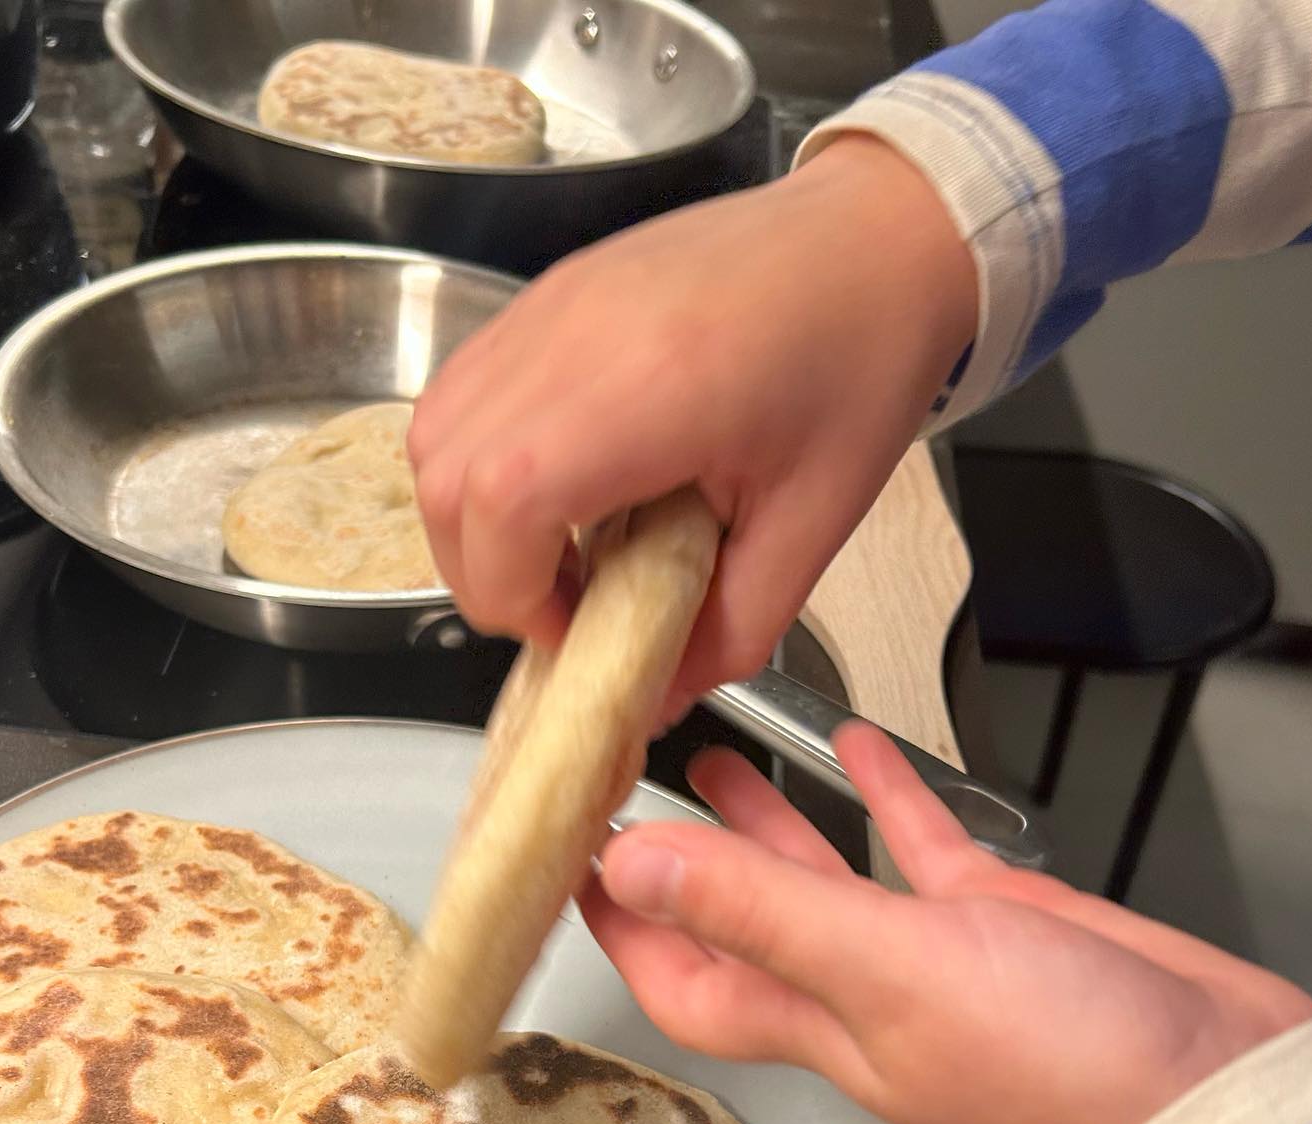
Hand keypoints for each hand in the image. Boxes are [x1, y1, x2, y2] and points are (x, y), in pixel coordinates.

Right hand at [408, 136, 975, 696]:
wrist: (876, 237)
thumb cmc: (859, 365)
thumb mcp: (812, 527)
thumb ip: (730, 631)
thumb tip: (658, 700)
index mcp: (646, 392)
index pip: (499, 506)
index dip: (515, 595)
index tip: (575, 629)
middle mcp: (573, 337)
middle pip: (443, 478)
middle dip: (483, 572)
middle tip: (563, 606)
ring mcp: (550, 307)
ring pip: (434, 434)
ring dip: (470, 518)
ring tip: (555, 552)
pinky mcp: (548, 296)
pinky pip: (464, 390)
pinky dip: (481, 461)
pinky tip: (558, 487)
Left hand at [581, 729, 1311, 1123]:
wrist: (1209, 1093)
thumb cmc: (1062, 1069)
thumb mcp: (886, 972)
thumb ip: (763, 913)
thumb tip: (637, 870)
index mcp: (816, 1024)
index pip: (684, 980)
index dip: (622, 930)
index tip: (570, 865)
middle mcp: (859, 995)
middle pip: (742, 923)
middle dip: (682, 864)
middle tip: (632, 797)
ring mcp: (930, 957)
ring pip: (825, 879)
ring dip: (767, 824)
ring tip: (718, 757)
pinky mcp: (997, 922)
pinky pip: (920, 849)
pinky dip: (886, 797)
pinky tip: (858, 745)